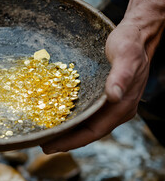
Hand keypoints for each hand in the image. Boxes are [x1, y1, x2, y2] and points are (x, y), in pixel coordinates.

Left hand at [41, 0, 164, 153]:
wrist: (136, 35)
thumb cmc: (130, 44)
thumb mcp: (125, 56)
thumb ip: (121, 76)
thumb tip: (114, 95)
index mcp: (122, 105)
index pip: (95, 131)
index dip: (73, 140)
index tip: (53, 145)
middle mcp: (117, 108)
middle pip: (89, 131)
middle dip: (67, 140)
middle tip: (44, 145)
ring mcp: (112, 103)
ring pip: (88, 123)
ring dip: (69, 131)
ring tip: (49, 135)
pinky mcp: (105, 95)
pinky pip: (89, 113)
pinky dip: (74, 118)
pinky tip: (61, 116)